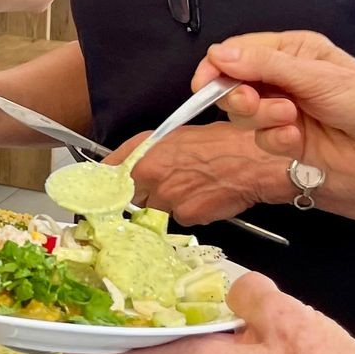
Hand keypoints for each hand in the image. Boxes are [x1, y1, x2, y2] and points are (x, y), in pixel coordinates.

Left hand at [68, 272, 354, 353]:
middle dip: (135, 334)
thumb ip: (246, 293)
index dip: (91, 352)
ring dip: (175, 338)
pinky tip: (225, 324)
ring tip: (174, 303)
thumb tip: (234, 288)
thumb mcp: (283, 315)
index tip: (65, 341)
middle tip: (121, 302)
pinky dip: (207, 348)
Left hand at [105, 121, 290, 227]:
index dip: (104, 183)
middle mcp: (150, 174)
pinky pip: (179, 218)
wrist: (254, 161)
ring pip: (154, 209)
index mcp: (145, 150)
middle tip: (162, 185)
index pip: (107, 171)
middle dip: (139, 194)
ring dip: (167, 204)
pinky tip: (205, 197)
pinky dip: (189, 211)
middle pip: (129, 195)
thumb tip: (138, 164)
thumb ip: (152, 152)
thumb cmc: (224, 142)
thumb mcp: (179, 135)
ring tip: (192, 188)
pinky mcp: (185, 216)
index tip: (100, 190)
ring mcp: (166, 198)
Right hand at [190, 31, 354, 238]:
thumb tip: (217, 54)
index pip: (238, 52)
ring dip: (260, 118)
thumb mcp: (318, 76)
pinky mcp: (286, 145)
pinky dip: (273, 140)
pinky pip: (259, 140)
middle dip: (238, 94)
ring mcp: (284, 114)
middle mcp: (284, 80)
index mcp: (293, 52)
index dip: (217, 66)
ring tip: (291, 122)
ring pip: (243, 114)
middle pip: (233, 82)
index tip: (204, 82)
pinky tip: (295, 141)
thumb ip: (265, 65)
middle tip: (253, 102)